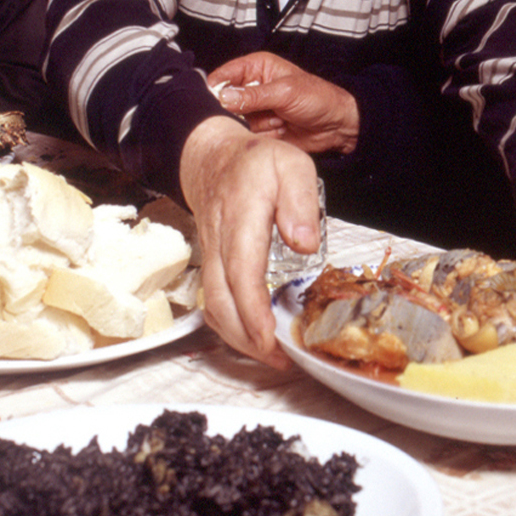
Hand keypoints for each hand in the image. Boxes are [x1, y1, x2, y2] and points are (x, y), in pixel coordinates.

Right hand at [178, 115, 320, 367]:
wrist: (212, 156)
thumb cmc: (255, 162)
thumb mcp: (291, 164)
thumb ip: (299, 201)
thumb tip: (305, 244)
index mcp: (241, 215)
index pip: (241, 270)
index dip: (253, 308)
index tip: (270, 336)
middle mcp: (219, 240)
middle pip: (220, 299)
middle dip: (246, 337)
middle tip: (279, 360)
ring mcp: (210, 253)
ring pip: (212, 305)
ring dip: (237, 338)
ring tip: (271, 356)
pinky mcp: (210, 263)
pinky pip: (211, 301)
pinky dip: (230, 326)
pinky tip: (253, 337)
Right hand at [206, 52, 359, 154]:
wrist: (337, 125)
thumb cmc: (318, 98)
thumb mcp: (285, 92)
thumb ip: (253, 96)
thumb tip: (224, 97)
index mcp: (257, 68)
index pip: (226, 74)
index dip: (216, 87)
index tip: (214, 101)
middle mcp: (253, 88)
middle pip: (226, 101)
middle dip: (241, 111)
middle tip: (260, 112)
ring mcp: (257, 110)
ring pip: (237, 121)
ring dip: (259, 124)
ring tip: (280, 120)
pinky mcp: (262, 128)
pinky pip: (250, 135)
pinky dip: (265, 135)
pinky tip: (282, 130)